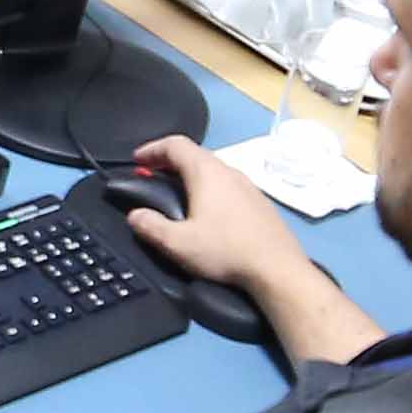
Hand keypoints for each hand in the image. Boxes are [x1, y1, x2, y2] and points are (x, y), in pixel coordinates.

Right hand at [129, 134, 312, 295]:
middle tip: (151, 176)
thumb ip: (151, 227)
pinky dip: (209, 187)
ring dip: (190, 175)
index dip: (151, 149)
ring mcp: (248, 185)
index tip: (136, 161)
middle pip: (194, 154)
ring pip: (213, 169)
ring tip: (176, 193)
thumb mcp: (178, 244)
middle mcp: (228, 171)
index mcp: (206, 172)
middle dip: (169, 161)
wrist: (277, 267)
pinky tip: (208, 211)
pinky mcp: (260, 202)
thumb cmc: (225, 250)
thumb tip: (135, 215)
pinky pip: (228, 184)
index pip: (174, 144)